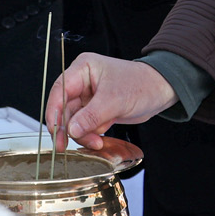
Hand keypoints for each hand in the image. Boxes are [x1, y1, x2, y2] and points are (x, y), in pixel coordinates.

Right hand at [46, 53, 177, 149]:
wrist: (160, 91)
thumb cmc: (141, 84)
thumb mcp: (115, 100)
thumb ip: (91, 116)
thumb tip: (71, 130)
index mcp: (83, 69)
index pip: (60, 90)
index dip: (54, 111)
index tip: (54, 130)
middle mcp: (82, 82)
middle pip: (64, 108)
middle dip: (68, 128)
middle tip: (65, 146)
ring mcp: (88, 97)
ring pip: (74, 120)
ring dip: (82, 134)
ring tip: (95, 142)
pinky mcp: (95, 110)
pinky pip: (85, 125)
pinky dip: (89, 135)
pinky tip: (98, 140)